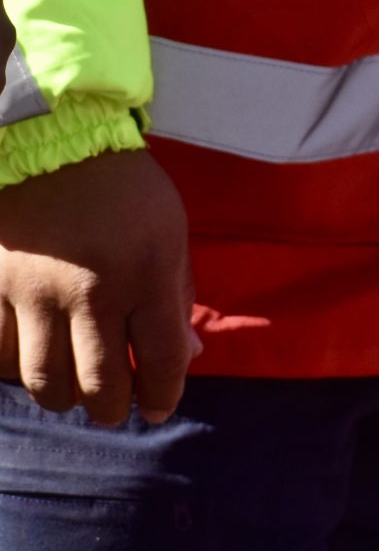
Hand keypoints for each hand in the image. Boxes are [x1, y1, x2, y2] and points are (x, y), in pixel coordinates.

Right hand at [0, 149, 194, 423]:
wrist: (48, 141)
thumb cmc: (124, 189)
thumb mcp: (170, 233)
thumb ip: (178, 296)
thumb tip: (187, 357)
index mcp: (146, 274)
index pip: (161, 359)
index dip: (164, 395)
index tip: (160, 408)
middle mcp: (90, 291)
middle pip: (99, 383)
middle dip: (111, 408)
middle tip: (115, 408)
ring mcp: (34, 292)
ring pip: (44, 379)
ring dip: (64, 396)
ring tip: (76, 391)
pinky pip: (1, 352)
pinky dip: (19, 367)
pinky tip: (36, 360)